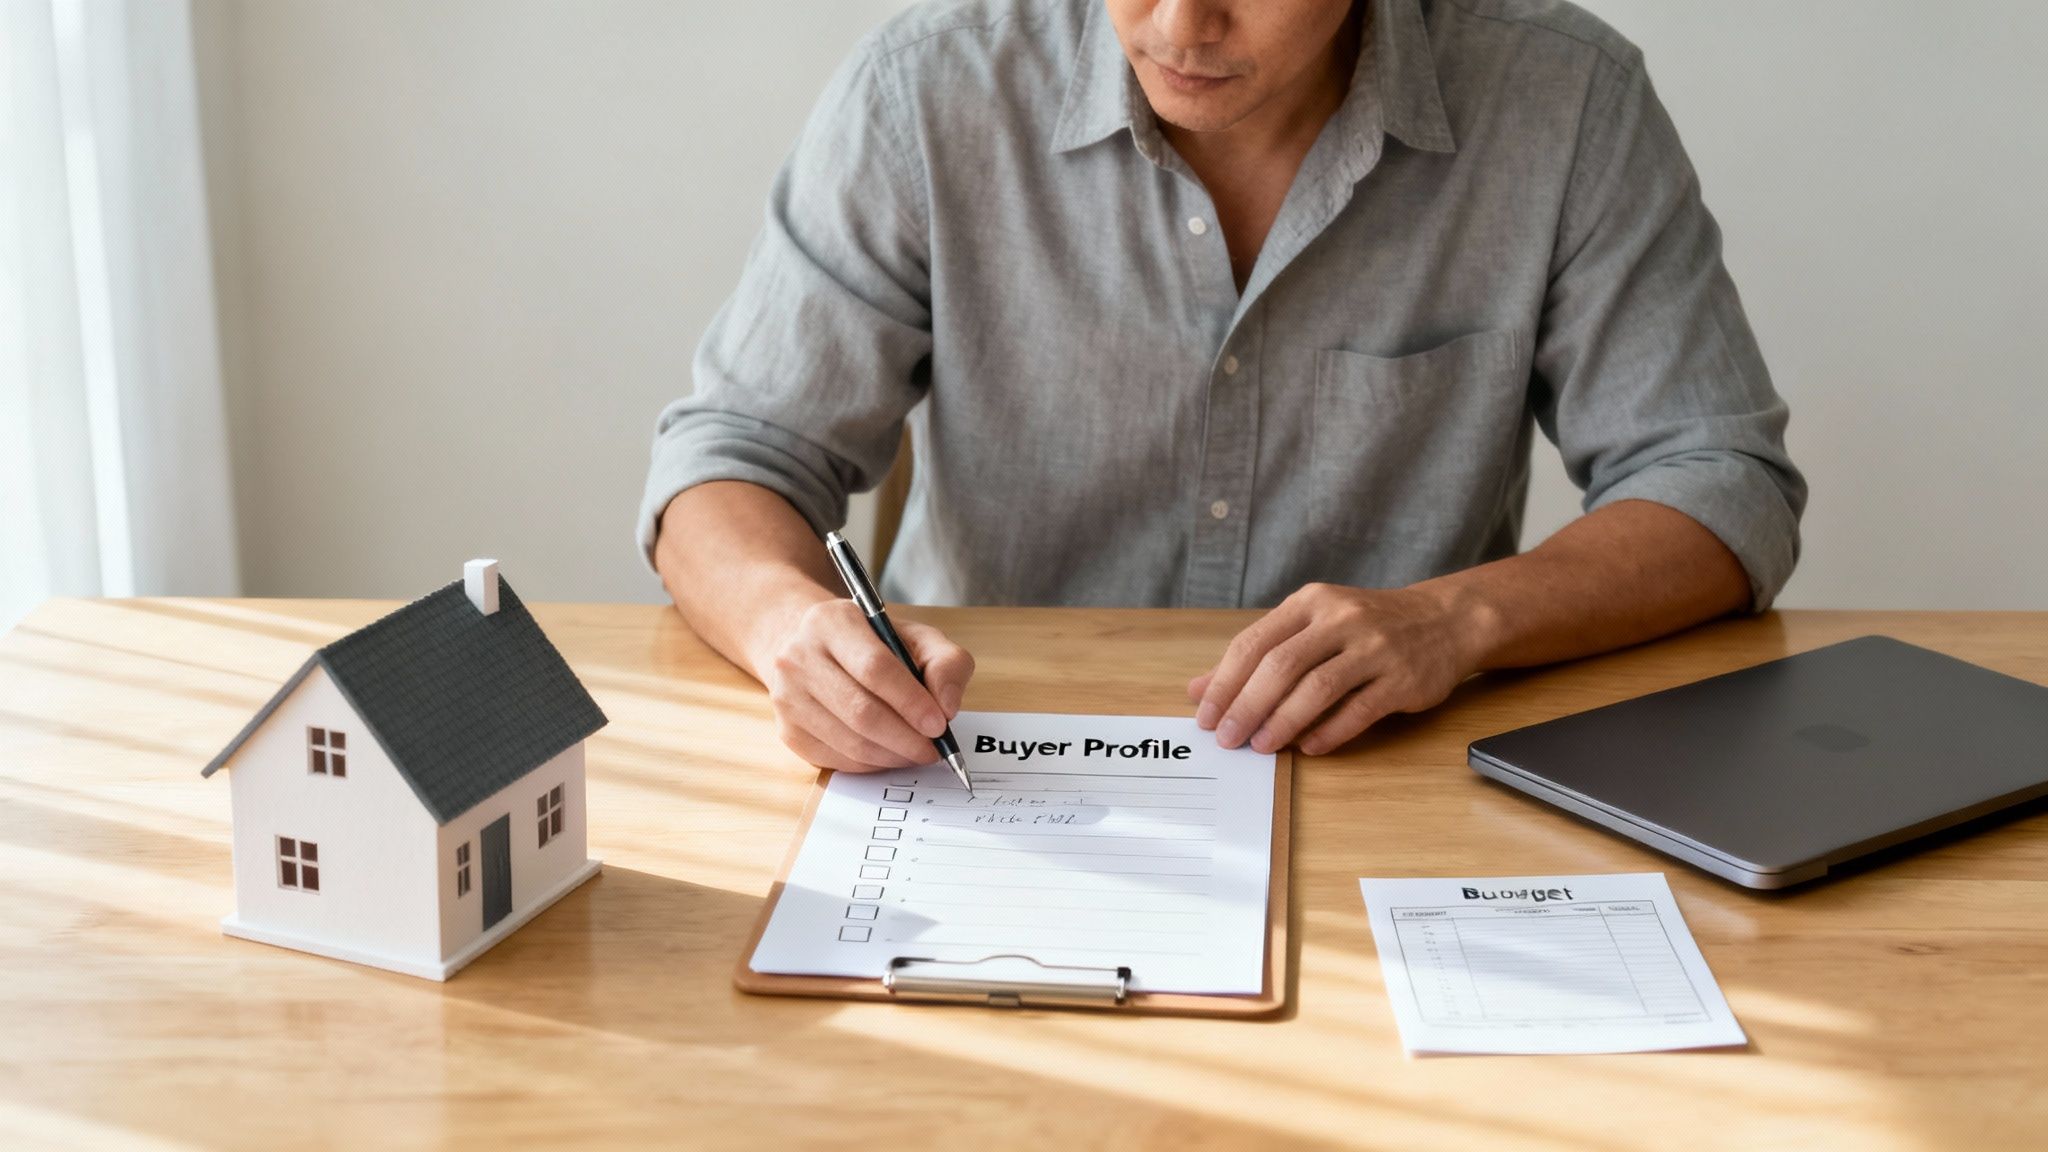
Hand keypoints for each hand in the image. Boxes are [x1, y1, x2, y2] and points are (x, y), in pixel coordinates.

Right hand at [758, 598, 974, 771]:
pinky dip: (872, 764)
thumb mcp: (915, 637)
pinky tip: (890, 753)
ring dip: (893, 756)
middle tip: (934, 749)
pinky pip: (838, 759)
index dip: (911, 701)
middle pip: (861, 711)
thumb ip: (945, 663)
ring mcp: (787, 697)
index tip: (939, 724)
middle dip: (906, 738)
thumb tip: (948, 707)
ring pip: (850, 742)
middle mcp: (798, 657)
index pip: (874, 668)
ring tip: (917, 751)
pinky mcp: (788, 731)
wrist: (812, 650)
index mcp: (832, 621)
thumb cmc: (871, 645)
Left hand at [1188, 582, 1482, 756]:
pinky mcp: (1403, 679)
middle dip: (1247, 706)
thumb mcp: (1312, 624)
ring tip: (1262, 746)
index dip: (1224, 683)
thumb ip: (1258, 654)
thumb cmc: (1366, 626)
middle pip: (1281, 666)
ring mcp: (1375, 648)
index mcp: (1311, 603)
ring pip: (1318, 688)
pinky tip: (1309, 748)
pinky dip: (1329, 732)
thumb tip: (1199, 689)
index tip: (1205, 716)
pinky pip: (1359, 710)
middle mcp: (1341, 619)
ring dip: (1283, 722)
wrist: (1445, 619)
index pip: (1254, 643)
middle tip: (1227, 739)